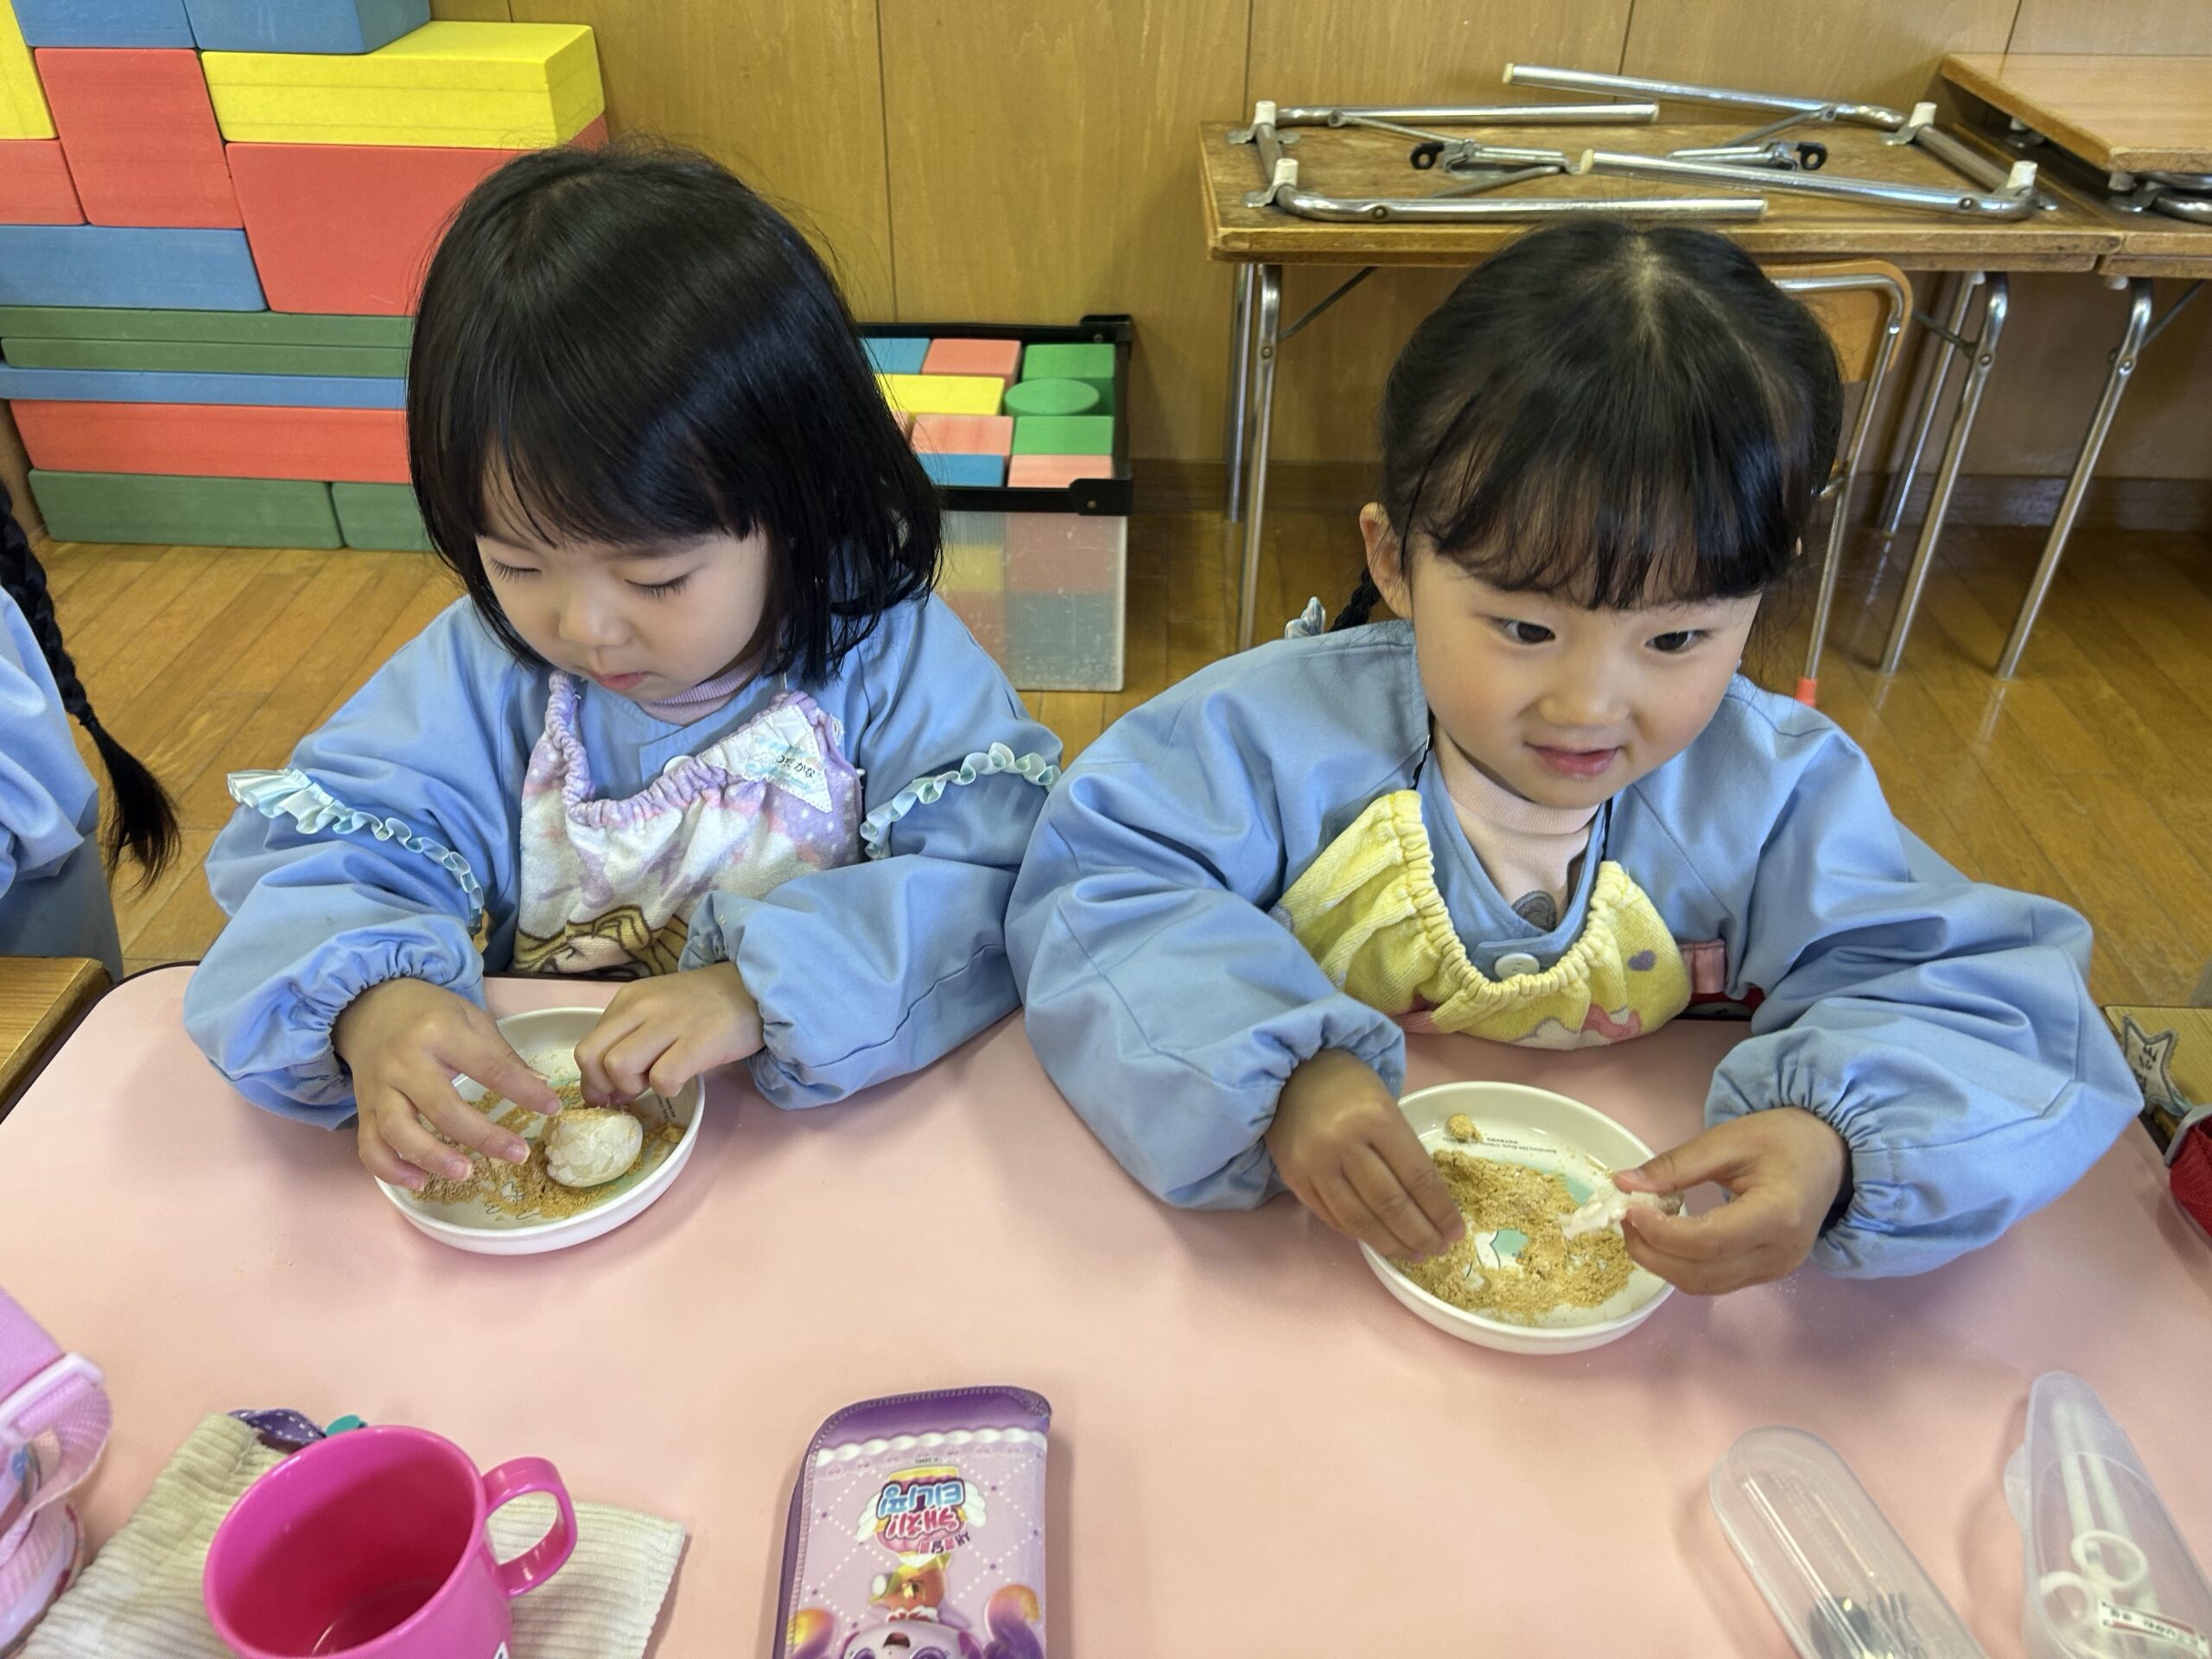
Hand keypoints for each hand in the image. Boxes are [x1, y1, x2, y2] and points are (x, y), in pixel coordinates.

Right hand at [333, 978, 558, 1190]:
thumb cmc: (430, 1014)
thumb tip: (541, 1088)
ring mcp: (379, 1088)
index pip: (488, 1067)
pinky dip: (391, 1170)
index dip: (523, 1091)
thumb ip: (502, 1056)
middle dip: (482, 1136)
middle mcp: (404, 1061)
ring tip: (465, 1173)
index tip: (552, 1109)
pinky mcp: (363, 1108)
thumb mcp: (471, 1019)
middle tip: (518, 1154)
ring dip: (432, 1157)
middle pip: (442, 1107)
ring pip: (398, 1131)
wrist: (372, 1007)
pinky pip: (370, 1146)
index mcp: (439, 1032)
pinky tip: (420, 1182)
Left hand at [574, 962, 762, 1105]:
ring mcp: (669, 1023)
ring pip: (619, 1068)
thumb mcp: (658, 1009)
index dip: (592, 1079)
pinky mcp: (698, 1042)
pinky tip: (683, 1079)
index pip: (587, 1047)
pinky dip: (667, 1089)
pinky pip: (661, 1079)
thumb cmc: (705, 1005)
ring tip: (659, 1080)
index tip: (610, 1092)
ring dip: (635, 1087)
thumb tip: (607, 1087)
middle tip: (632, 1090)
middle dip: (606, 1086)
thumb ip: (630, 1037)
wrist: (755, 988)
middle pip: (592, 1057)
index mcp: (629, 999)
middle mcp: (642, 1007)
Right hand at [1264, 1049, 1464, 1258]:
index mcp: (1376, 1118)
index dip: (1440, 1210)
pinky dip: (1360, 1234)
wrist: (1288, 1076)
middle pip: (1391, 1204)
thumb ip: (1402, 1148)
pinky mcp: (1295, 1179)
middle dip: (1421, 1233)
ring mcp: (1315, 1165)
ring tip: (1414, 1254)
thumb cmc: (1347, 1086)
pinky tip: (1379, 1241)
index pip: (1417, 1176)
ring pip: (1361, 1219)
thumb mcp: (1385, 1102)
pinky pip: (1333, 1218)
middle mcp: (1344, 1144)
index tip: (1456, 1231)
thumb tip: (1429, 1201)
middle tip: (1439, 1250)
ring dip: (1392, 1243)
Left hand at [1613, 1108, 1847, 1294]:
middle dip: (1653, 1254)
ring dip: (1663, 1264)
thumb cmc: (1784, 1139)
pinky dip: (1682, 1265)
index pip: (1709, 1242)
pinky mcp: (1768, 1273)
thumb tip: (1623, 1183)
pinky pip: (1715, 1281)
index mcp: (1778, 1215)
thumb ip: (1676, 1165)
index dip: (1662, 1233)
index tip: (1629, 1209)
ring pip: (1705, 1285)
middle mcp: (1780, 1254)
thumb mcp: (1728, 1139)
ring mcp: (1776, 1270)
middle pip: (1702, 1275)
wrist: (1830, 1155)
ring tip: (1640, 1226)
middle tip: (1626, 1219)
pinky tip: (1666, 1236)